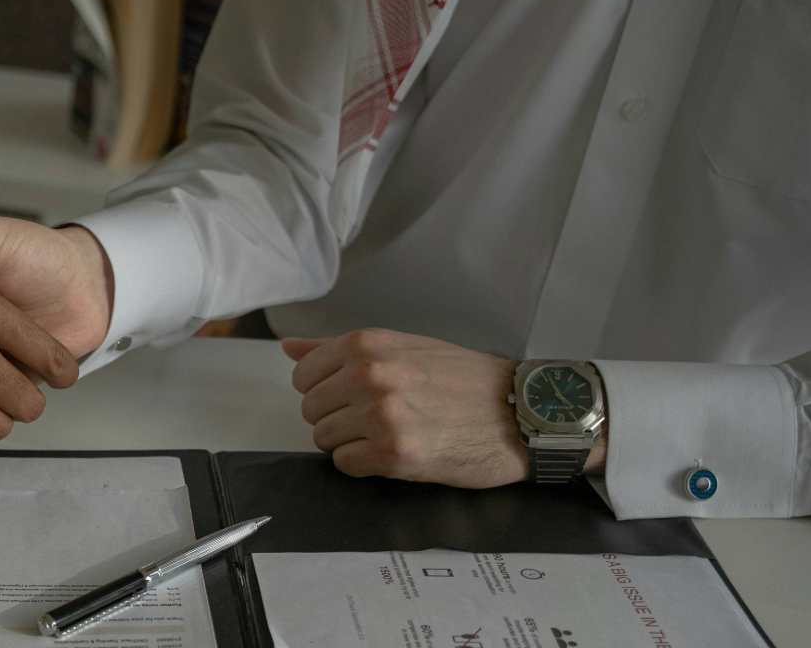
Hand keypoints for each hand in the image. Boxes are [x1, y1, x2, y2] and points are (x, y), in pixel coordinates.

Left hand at [284, 329, 534, 487]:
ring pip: (325, 439)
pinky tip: (397, 453)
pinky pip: (345, 465)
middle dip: (338, 419)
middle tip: (380, 419)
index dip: (326, 392)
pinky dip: (365, 465)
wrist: (520, 412)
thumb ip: (339, 349)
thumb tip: (289, 348)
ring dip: (352, 443)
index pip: (304, 376)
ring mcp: (381, 416)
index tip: (354, 396)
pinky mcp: (394, 455)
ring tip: (392, 434)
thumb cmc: (465, 379)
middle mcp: (369, 375)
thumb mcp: (403, 347)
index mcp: (367, 345)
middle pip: (312, 410)